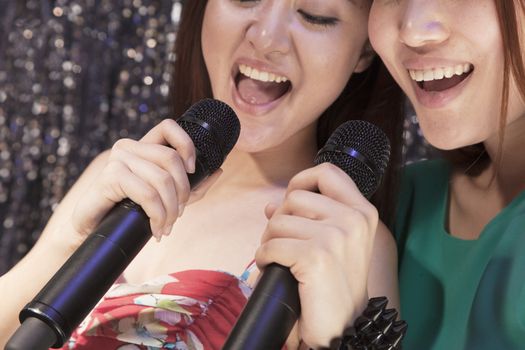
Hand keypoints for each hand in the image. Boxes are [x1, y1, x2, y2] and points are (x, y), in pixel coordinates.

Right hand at [72, 119, 221, 240]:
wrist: (92, 231)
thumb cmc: (128, 212)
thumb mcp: (168, 199)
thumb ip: (193, 186)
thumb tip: (218, 170)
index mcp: (143, 147)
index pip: (168, 126)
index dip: (186, 143)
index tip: (191, 169)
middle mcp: (129, 147)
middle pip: (171, 158)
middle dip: (182, 192)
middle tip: (178, 215)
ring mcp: (118, 159)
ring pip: (161, 179)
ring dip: (171, 210)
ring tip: (166, 227)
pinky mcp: (109, 176)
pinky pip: (146, 194)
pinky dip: (157, 214)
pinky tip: (156, 229)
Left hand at [255, 162, 377, 347]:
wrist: (343, 327)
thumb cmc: (334, 285)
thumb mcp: (331, 244)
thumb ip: (306, 218)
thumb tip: (271, 205)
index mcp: (362, 212)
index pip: (327, 173)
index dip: (302, 181)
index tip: (291, 202)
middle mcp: (353, 219)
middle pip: (295, 197)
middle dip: (279, 220)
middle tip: (284, 243)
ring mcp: (336, 236)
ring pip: (278, 221)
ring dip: (270, 241)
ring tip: (280, 259)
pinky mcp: (316, 256)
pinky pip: (272, 245)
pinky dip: (264, 258)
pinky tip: (274, 269)